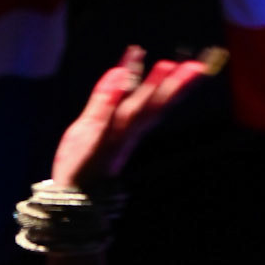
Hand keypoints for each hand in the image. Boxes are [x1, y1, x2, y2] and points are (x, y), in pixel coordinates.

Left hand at [51, 44, 214, 190]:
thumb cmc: (80, 163)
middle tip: (195, 66)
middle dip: (173, 87)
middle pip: (152, 108)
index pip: (151, 103)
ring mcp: (112, 141)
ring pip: (136, 112)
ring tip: (166, 66)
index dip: (171, 84)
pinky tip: (120, 78)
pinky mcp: (94, 146)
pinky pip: (105, 121)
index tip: (193, 66)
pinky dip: (112, 100)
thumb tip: (119, 71)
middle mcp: (125, 135)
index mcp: (126, 129)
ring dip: (150, 89)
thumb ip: (104, 99)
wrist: (68, 198)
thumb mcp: (90, 125)